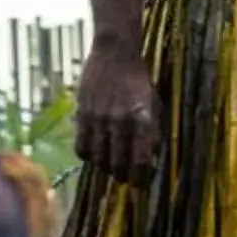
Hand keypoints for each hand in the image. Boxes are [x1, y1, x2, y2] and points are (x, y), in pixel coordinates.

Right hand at [75, 41, 160, 182]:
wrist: (115, 52)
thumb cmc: (139, 79)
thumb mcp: (154, 103)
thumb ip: (153, 130)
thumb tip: (150, 157)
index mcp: (143, 119)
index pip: (140, 161)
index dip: (141, 178)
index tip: (142, 183)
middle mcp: (121, 122)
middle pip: (118, 164)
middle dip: (123, 176)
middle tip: (126, 177)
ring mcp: (100, 119)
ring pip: (99, 159)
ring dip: (106, 168)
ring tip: (110, 167)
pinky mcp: (83, 114)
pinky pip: (81, 146)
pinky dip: (88, 156)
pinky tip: (94, 154)